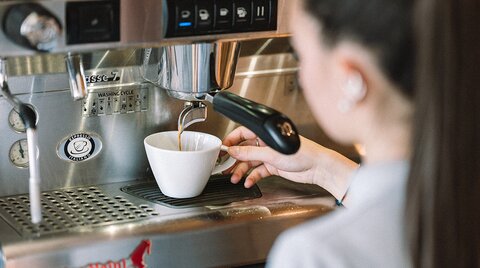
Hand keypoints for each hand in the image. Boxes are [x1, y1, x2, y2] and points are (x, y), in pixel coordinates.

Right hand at [223, 126, 357, 199]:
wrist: (318, 168)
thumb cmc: (303, 153)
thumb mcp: (271, 153)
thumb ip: (250, 152)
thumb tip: (234, 150)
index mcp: (266, 133)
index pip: (244, 133)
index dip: (232, 140)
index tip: (223, 148)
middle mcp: (267, 143)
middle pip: (246, 149)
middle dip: (235, 158)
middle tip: (225, 166)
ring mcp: (271, 155)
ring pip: (251, 161)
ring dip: (242, 170)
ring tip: (235, 178)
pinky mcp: (274, 166)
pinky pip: (259, 171)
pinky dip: (253, 176)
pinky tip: (248, 182)